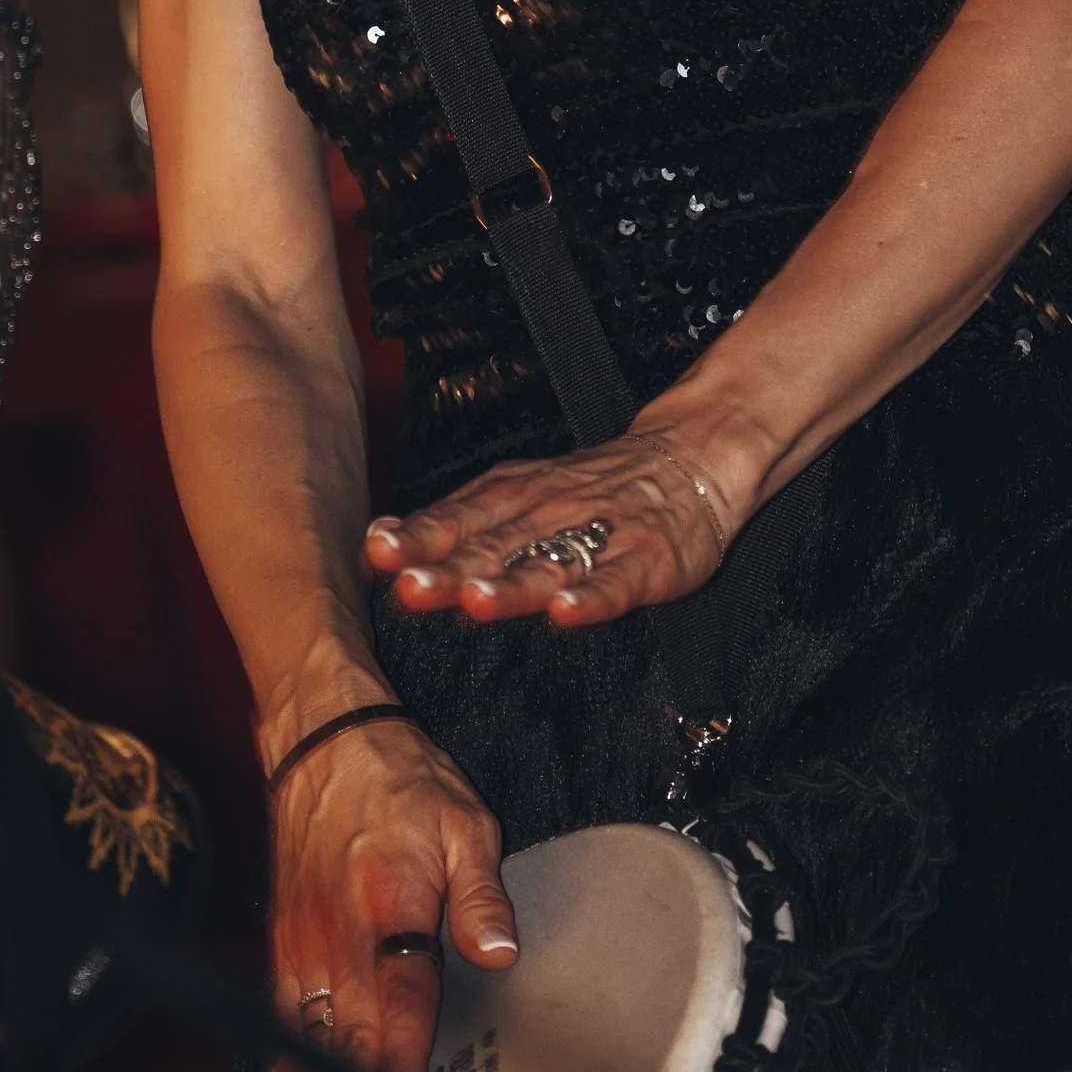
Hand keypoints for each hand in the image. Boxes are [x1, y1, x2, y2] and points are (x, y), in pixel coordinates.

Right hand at [268, 712, 515, 1071]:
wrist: (321, 735)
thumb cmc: (399, 777)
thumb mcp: (465, 820)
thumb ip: (482, 893)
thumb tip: (499, 952)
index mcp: (393, 904)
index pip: (401, 1000)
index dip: (400, 1063)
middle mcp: (342, 929)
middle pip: (350, 1033)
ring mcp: (306, 935)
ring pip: (310, 1032)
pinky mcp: (284, 934)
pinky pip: (283, 1010)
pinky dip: (283, 1062)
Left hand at [364, 420, 740, 632]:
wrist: (691, 459)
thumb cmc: (592, 487)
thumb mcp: (522, 490)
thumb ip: (460, 521)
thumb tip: (382, 542)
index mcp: (516, 496)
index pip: (461, 516)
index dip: (421, 537)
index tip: (379, 553)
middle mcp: (552, 512)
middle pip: (496, 545)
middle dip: (451, 567)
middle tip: (410, 587)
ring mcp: (601, 536)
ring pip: (550, 563)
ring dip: (512, 584)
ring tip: (477, 601)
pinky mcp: (647, 560)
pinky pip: (616, 582)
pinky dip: (592, 597)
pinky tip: (567, 613)